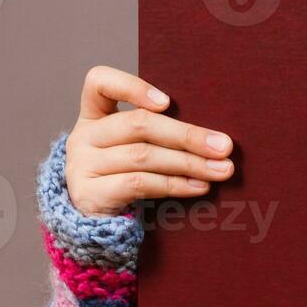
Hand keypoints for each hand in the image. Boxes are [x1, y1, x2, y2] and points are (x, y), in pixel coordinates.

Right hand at [63, 65, 234, 216]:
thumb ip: (160, 132)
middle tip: (224, 146)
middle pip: (137, 124)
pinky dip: (175, 184)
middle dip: (187, 135)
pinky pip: (139, 183)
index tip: (168, 102)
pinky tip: (199, 186)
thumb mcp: (134, 146)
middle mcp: (84, 136)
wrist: (94, 223)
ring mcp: (82, 165)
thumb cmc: (124, 175)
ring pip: (143, 156)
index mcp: (94, 115)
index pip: (99, 83)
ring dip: (189, 163)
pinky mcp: (89, 194)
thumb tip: (215, 137)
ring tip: (221, 169)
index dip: (132, 87)